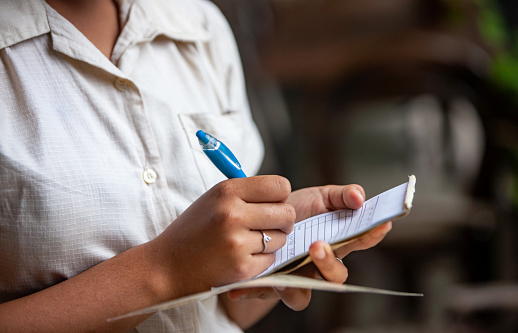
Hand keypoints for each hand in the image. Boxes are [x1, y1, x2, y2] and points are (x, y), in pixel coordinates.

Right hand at [148, 175, 295, 299]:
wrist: (167, 266)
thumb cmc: (194, 229)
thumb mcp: (214, 199)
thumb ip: (247, 193)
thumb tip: (283, 192)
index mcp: (227, 191)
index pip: (280, 186)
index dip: (280, 197)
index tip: (272, 204)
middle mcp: (232, 214)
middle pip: (287, 213)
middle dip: (282, 221)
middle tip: (268, 225)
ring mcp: (237, 242)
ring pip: (281, 238)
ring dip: (271, 242)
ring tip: (247, 242)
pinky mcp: (241, 268)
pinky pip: (271, 260)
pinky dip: (261, 260)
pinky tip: (241, 257)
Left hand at [226, 184, 391, 309]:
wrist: (255, 221)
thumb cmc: (291, 211)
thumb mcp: (317, 198)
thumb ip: (340, 196)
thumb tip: (360, 197)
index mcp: (333, 240)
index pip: (359, 241)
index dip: (371, 234)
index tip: (381, 224)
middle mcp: (318, 264)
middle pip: (335, 275)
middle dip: (329, 263)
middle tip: (317, 245)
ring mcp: (297, 276)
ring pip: (305, 292)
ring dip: (294, 286)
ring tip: (283, 275)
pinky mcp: (274, 284)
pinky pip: (269, 294)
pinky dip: (257, 290)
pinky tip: (247, 286)